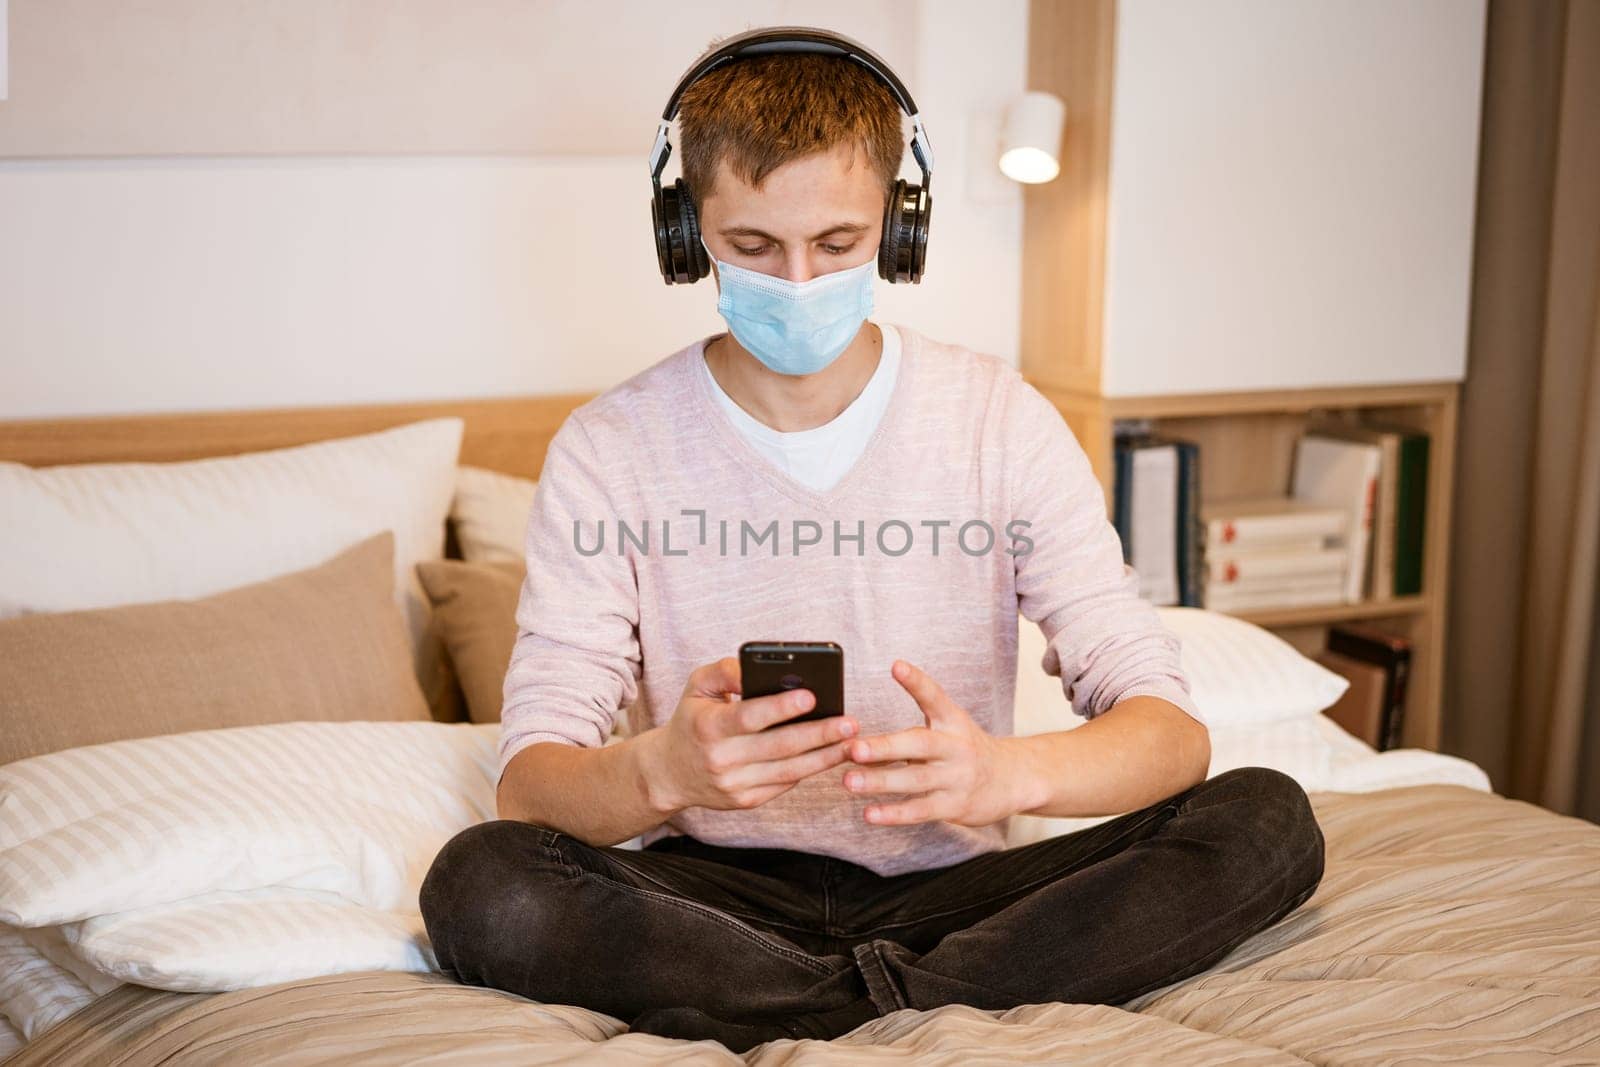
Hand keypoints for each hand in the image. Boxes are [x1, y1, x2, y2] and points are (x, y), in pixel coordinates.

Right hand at [639, 656, 859, 815]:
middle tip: (850, 722)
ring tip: (851, 741)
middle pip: (778, 747)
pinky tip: (830, 755)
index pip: (749, 717)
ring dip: (824, 757)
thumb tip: (754, 668)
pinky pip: (784, 785)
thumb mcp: (697, 687)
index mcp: (708, 727)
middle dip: (818, 734)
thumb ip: (725, 671)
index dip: (780, 708)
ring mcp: (734, 785)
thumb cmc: (692, 720)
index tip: (812, 696)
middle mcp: (721, 759)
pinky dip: (809, 770)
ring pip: (788, 771)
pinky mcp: (745, 801)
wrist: (669, 773)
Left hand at [843, 660, 1027, 827]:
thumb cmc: (965, 750)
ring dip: (880, 781)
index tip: (897, 666)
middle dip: (884, 748)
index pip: (935, 697)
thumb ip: (909, 730)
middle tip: (853, 748)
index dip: (917, 681)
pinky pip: (921, 810)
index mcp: (953, 721)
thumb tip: (852, 734)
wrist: (1012, 780)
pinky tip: (869, 813)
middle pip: (920, 744)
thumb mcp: (949, 727)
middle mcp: (956, 747)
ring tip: (849, 781)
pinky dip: (894, 813)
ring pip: (915, 780)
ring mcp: (957, 778)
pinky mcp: (954, 805)